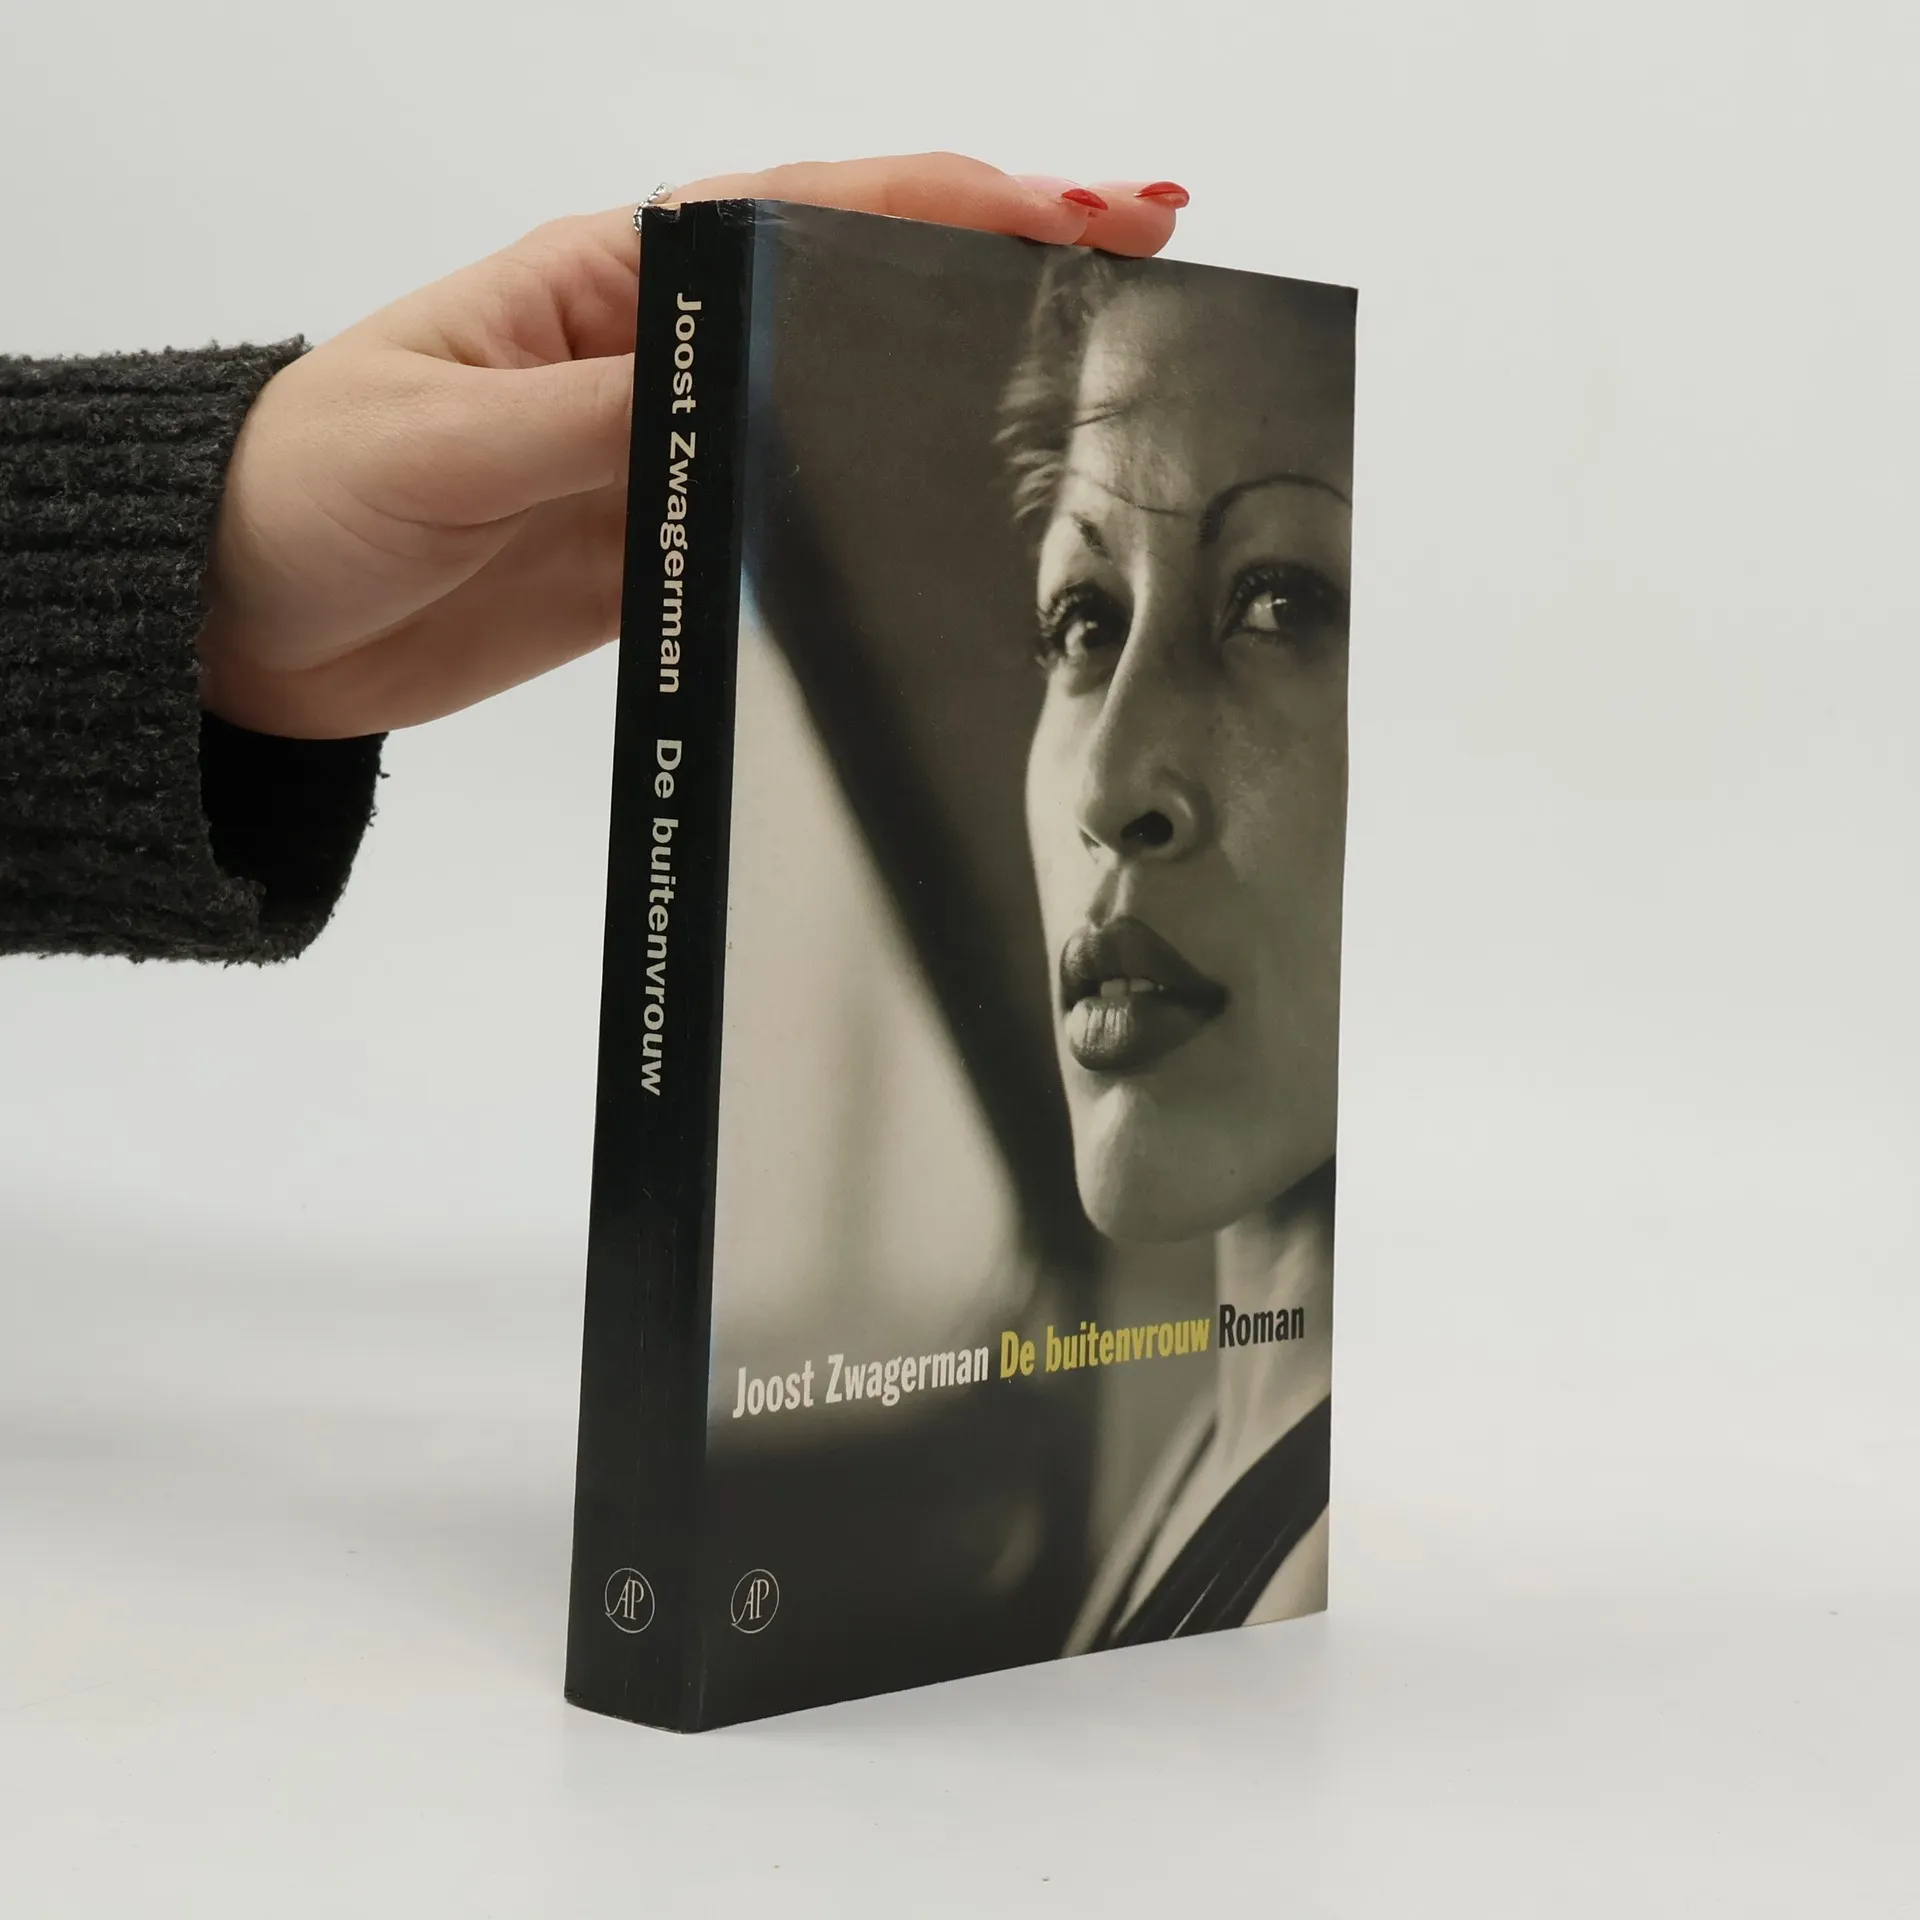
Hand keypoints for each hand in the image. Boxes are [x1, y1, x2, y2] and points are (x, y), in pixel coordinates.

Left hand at [196, 154, 1187, 738]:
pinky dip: (883, 503)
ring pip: (844, 401)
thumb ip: (596, 418)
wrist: (239, 624)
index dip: (953, 203)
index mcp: (607, 281)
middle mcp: (658, 356)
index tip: (1075, 208)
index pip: (808, 217)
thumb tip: (734, 393)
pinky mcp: (660, 547)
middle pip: (858, 291)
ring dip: (962, 382)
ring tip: (1091, 371)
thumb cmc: (299, 495)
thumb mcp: (442, 439)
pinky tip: (958, 510)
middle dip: (999, 263)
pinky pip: (793, 514)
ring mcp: (671, 455)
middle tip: (1138, 252)